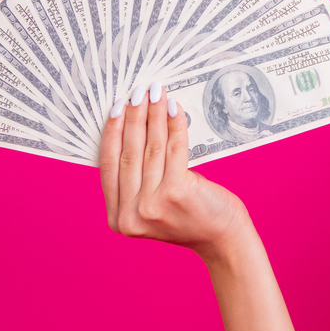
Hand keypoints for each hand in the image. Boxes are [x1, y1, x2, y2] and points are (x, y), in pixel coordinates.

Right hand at [101, 84, 247, 255]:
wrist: (221, 238)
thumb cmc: (189, 215)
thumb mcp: (151, 205)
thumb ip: (136, 181)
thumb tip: (130, 128)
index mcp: (118, 217)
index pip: (108, 166)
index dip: (111, 133)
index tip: (114, 108)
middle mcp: (130, 215)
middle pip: (128, 154)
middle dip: (132, 117)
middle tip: (137, 91)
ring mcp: (152, 205)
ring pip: (150, 148)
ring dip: (153, 115)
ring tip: (156, 93)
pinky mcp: (176, 193)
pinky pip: (173, 150)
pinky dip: (174, 125)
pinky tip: (174, 108)